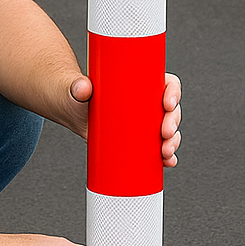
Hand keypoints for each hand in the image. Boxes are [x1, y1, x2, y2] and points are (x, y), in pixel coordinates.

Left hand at [68, 72, 182, 167]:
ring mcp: (144, 121)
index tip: (167, 104)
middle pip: (171, 110)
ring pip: (168, 130)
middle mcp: (147, 101)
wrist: (71, 109)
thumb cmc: (78, 93)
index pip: (167, 83)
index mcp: (142, 83)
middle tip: (164, 133)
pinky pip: (157, 146)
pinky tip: (167, 162)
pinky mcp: (138, 138)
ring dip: (172, 141)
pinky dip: (166, 156)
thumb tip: (83, 89)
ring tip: (164, 152)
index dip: (173, 93)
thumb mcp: (78, 87)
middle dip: (173, 122)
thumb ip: (79, 86)